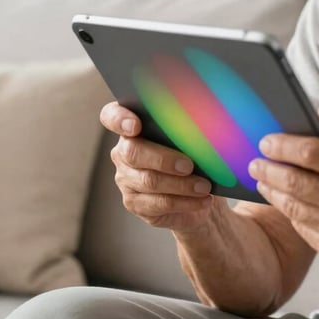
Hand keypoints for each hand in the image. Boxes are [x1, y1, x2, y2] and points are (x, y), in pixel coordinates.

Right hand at [99, 101, 217, 229]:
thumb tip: (206, 125)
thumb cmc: (195, 154)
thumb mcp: (193, 137)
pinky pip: (158, 203)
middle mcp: (123, 151)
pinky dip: (185, 201)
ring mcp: (126, 178)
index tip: (135, 126)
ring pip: (149, 181)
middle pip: (133, 152)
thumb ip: (189, 128)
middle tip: (189, 165)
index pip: (112, 116)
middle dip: (164, 158)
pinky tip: (202, 200)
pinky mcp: (135, 203)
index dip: (119, 119)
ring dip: (182, 184)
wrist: (199, 191)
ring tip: (205, 186)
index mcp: (133, 126)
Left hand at [250, 106, 318, 272]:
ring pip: (294, 206)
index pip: (313, 153)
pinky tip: (282, 199)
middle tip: (255, 159)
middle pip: (297, 181)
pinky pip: (302, 227)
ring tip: (262, 177)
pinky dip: (289, 211)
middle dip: (270, 168)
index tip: (267, 140)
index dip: (284, 145)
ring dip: (272, 190)